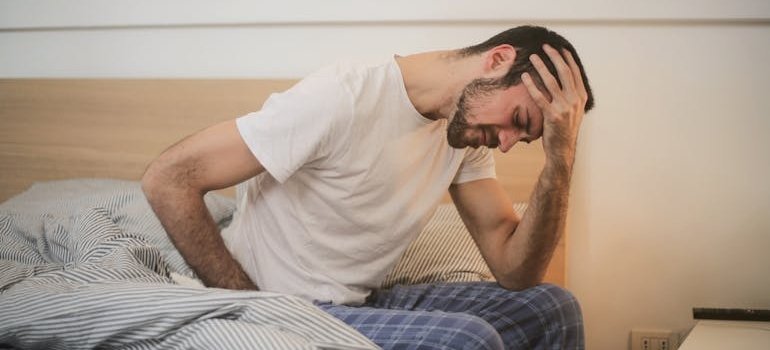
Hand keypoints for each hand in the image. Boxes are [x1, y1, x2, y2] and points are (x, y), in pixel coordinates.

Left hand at [521, 44, 587, 165]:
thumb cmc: (564, 129)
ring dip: (541, 66)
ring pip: (552, 81)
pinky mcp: (552, 115)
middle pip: (564, 72)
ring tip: (533, 57)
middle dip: (554, 57)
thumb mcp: (573, 111)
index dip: (566, 59)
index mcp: (581, 97)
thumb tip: (563, 80)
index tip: (559, 48)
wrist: (562, 150)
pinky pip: (539, 97)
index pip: (575, 72)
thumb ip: (570, 96)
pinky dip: (531, 85)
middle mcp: (575, 100)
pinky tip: (524, 76)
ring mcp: (564, 108)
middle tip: (545, 46)